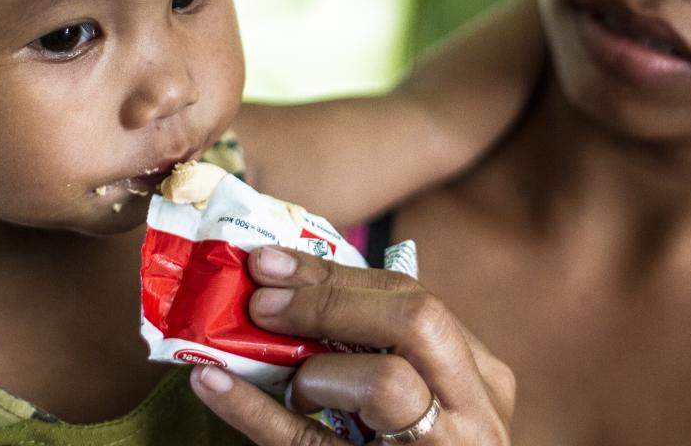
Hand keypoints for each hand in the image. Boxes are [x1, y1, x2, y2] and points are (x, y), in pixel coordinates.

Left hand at [190, 246, 514, 444]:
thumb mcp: (423, 400)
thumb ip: (381, 352)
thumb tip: (286, 289)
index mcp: (478, 378)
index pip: (417, 301)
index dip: (339, 277)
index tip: (272, 263)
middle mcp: (472, 413)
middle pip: (415, 321)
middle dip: (329, 301)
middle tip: (262, 301)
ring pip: (386, 383)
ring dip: (316, 370)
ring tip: (287, 382)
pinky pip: (309, 444)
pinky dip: (253, 411)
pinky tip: (213, 384)